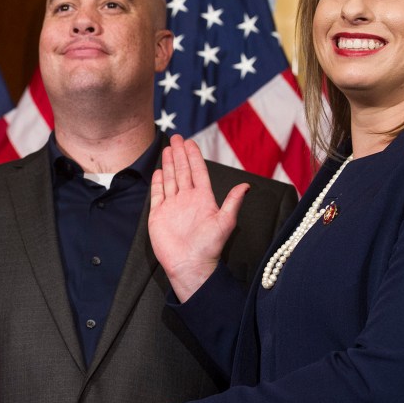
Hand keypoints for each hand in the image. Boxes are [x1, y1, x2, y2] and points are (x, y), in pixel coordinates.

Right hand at [150, 135, 247, 301]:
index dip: (194, 157)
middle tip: (176, 137)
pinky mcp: (159, 215)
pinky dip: (157, 182)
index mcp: (203, 198)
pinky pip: (158, 194)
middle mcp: (187, 199)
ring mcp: (172, 206)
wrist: (190, 265)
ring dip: (169, 164)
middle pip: (182, 171)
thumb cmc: (209, 247)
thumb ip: (233, 203)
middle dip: (180, 154)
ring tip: (168, 149)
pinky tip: (158, 171)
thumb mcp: (225, 222)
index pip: (198, 172)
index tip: (190, 142)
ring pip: (170, 179)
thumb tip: (246, 186)